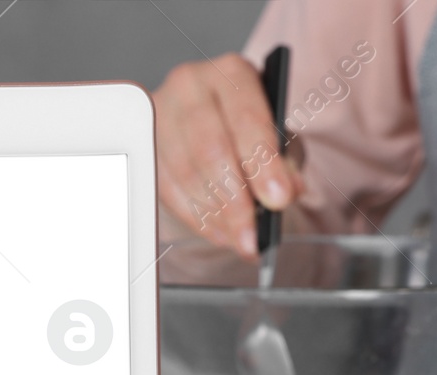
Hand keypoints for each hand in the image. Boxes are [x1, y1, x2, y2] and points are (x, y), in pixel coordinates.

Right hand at [151, 54, 304, 258]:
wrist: (212, 113)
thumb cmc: (250, 123)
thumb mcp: (280, 133)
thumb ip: (288, 158)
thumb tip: (290, 190)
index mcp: (231, 72)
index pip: (247, 119)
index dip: (263, 164)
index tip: (279, 201)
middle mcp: (190, 86)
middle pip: (209, 149)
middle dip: (235, 201)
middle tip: (253, 236)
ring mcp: (161, 115)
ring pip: (185, 174)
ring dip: (215, 215)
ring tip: (240, 240)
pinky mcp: (146, 144)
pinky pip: (167, 188)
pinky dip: (195, 217)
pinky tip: (219, 232)